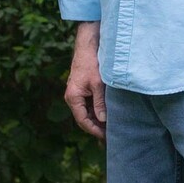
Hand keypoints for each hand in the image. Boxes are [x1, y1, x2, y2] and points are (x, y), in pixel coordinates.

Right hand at [63, 22, 105, 139]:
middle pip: (84, 118)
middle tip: (110, 136)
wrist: (88, 46)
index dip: (94, 130)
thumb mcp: (98, 84)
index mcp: (73, 97)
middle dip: (96, 127)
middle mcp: (73, 97)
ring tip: (110, 128)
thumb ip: (100, 102)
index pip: (82, 120)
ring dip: (97, 119)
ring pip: (87, 112)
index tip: (105, 136)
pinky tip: (107, 115)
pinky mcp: (83, 89)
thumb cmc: (91, 63)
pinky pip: (89, 104)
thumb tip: (103, 119)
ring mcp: (77, 93)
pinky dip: (97, 110)